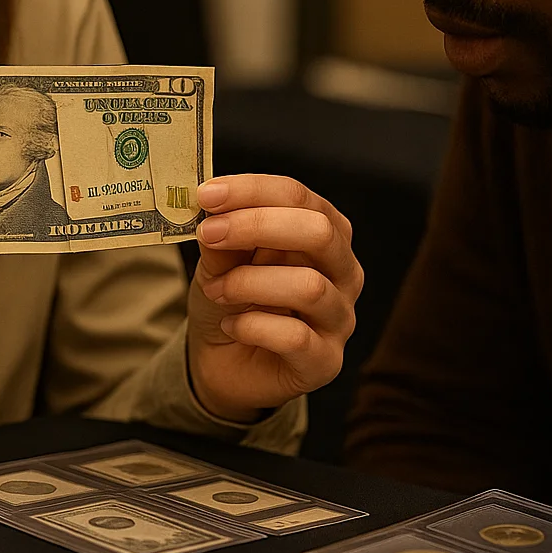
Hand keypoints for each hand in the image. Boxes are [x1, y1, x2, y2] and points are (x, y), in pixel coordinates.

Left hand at [186, 175, 362, 422]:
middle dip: (257, 226)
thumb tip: (214, 211)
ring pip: (309, 287)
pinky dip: (252, 326)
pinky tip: (231, 326)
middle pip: (319, 232)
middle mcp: (343, 271)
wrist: (224, 361)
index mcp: (324, 232)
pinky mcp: (327, 361)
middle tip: (209, 234)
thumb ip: (223, 236)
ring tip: (215, 290)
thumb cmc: (231, 300)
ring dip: (248, 283)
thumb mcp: (220, 260)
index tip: (207, 195)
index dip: (252, 191)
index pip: (298, 196)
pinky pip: (296, 337)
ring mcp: (340, 317)